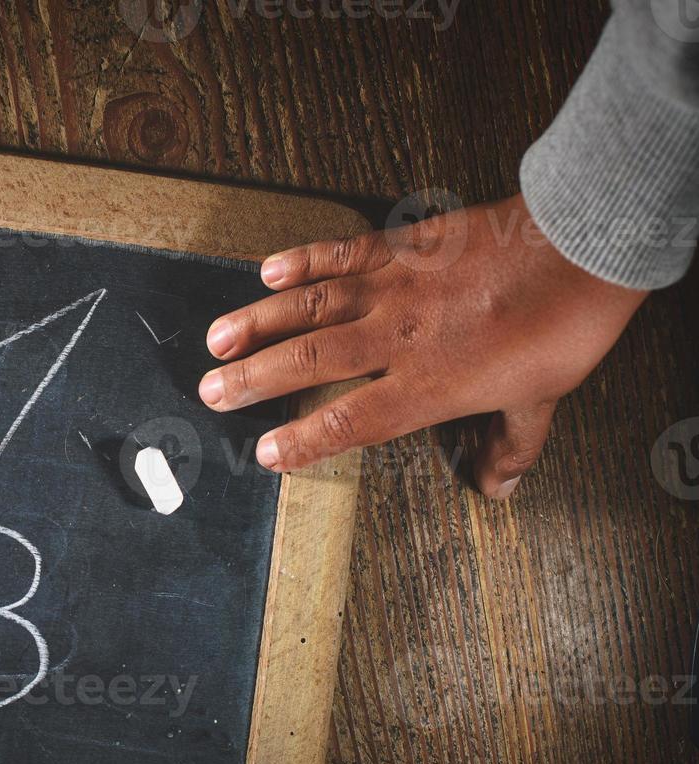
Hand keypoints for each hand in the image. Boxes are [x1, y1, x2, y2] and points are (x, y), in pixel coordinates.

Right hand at [198, 194, 648, 498]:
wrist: (582, 246)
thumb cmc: (563, 325)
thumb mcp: (542, 399)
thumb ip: (510, 444)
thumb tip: (497, 487)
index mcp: (429, 385)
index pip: (350, 421)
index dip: (302, 441)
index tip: (264, 454)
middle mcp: (399, 338)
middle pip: (310, 362)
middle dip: (253, 381)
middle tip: (211, 392)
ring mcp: (395, 286)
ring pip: (311, 307)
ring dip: (258, 323)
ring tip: (217, 340)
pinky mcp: (402, 246)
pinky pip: (341, 252)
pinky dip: (302, 261)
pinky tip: (267, 271)